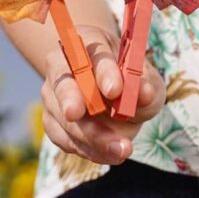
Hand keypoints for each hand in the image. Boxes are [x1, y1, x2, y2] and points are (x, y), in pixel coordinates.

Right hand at [40, 25, 164, 164]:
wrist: (113, 92)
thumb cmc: (131, 79)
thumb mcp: (147, 79)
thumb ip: (146, 85)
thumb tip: (144, 93)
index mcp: (89, 42)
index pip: (93, 53)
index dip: (103, 71)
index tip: (115, 90)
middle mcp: (64, 65)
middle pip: (63, 81)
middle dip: (71, 99)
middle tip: (78, 114)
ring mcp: (52, 93)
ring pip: (62, 116)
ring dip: (90, 135)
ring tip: (122, 150)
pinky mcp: (51, 120)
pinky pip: (63, 138)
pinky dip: (87, 149)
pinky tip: (111, 155)